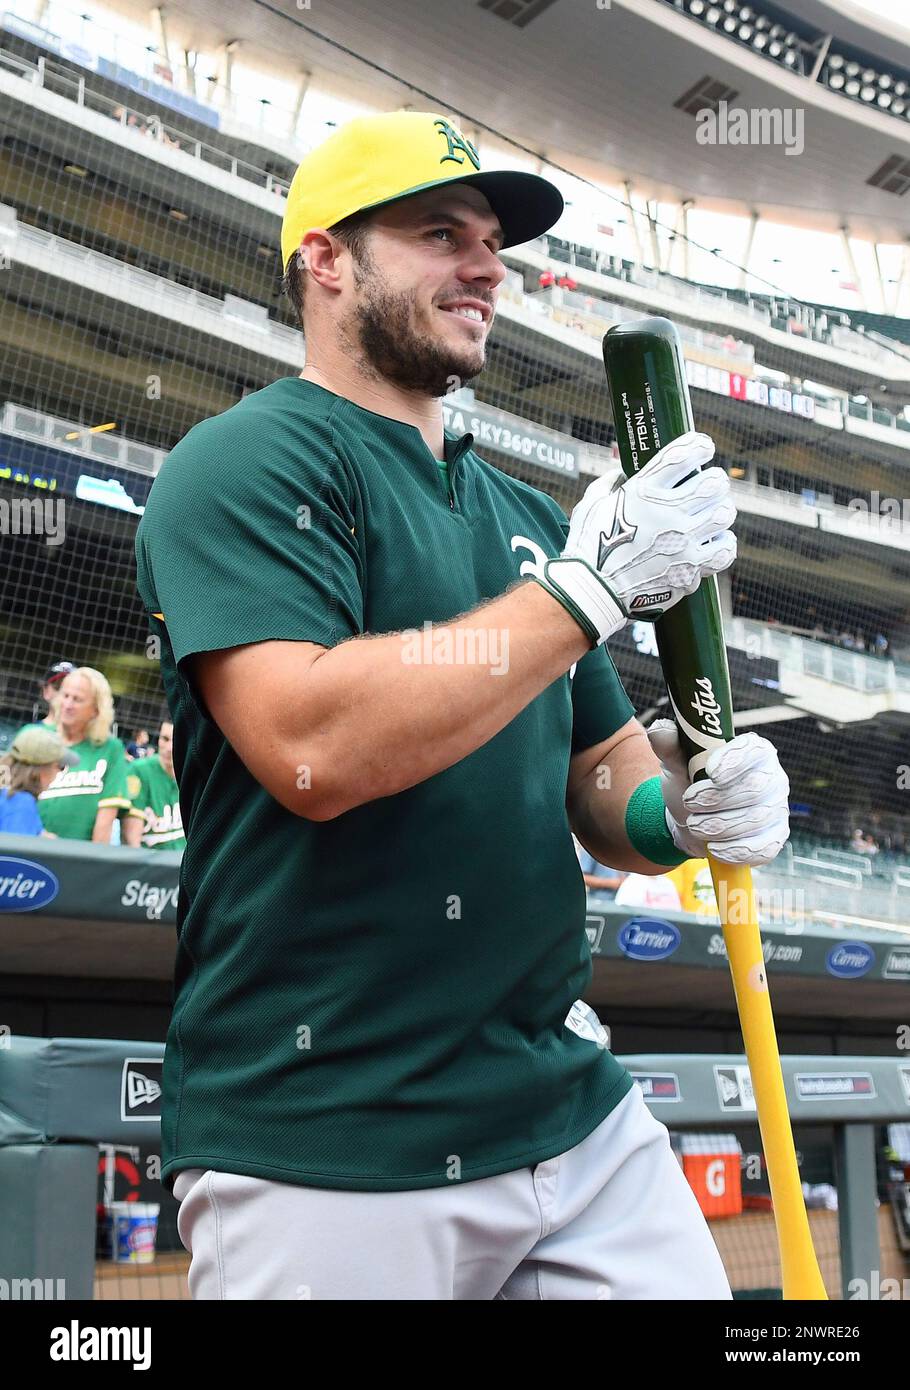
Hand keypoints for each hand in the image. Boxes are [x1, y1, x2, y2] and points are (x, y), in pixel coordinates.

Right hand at [537, 431, 735, 644]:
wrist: (591, 594)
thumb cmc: (587, 548)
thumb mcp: (591, 504)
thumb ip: (610, 483)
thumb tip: (622, 473)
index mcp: (642, 493)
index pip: (682, 456)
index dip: (700, 446)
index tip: (704, 447)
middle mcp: (667, 515)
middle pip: (714, 484)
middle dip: (715, 480)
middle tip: (710, 485)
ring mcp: (681, 544)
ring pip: (724, 515)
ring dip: (720, 511)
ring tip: (712, 514)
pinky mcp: (689, 571)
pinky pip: (724, 551)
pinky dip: (724, 543)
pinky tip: (715, 541)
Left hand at [648, 720, 789, 865]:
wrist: (691, 819)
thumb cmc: (689, 783)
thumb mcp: (676, 762)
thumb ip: (669, 745)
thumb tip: (660, 729)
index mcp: (752, 751)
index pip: (754, 750)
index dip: (735, 761)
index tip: (710, 773)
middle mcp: (771, 776)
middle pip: (756, 788)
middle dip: (718, 799)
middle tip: (689, 803)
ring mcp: (777, 808)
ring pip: (757, 818)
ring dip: (721, 826)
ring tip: (695, 825)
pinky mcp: (775, 837)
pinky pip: (765, 847)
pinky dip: (737, 850)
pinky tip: (716, 849)